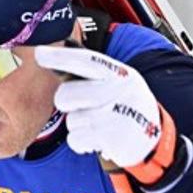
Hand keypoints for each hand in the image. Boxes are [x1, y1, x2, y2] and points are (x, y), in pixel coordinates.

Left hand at [34, 46, 176, 183]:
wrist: (152, 141)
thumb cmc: (125, 107)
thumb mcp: (117, 82)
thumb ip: (91, 71)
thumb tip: (58, 49)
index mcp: (120, 73)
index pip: (86, 61)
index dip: (61, 57)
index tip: (39, 53)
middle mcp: (120, 91)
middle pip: (67, 95)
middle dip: (69, 104)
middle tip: (86, 106)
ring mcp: (117, 115)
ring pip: (71, 120)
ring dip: (80, 126)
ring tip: (100, 124)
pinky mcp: (112, 138)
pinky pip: (76, 139)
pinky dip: (83, 143)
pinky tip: (100, 139)